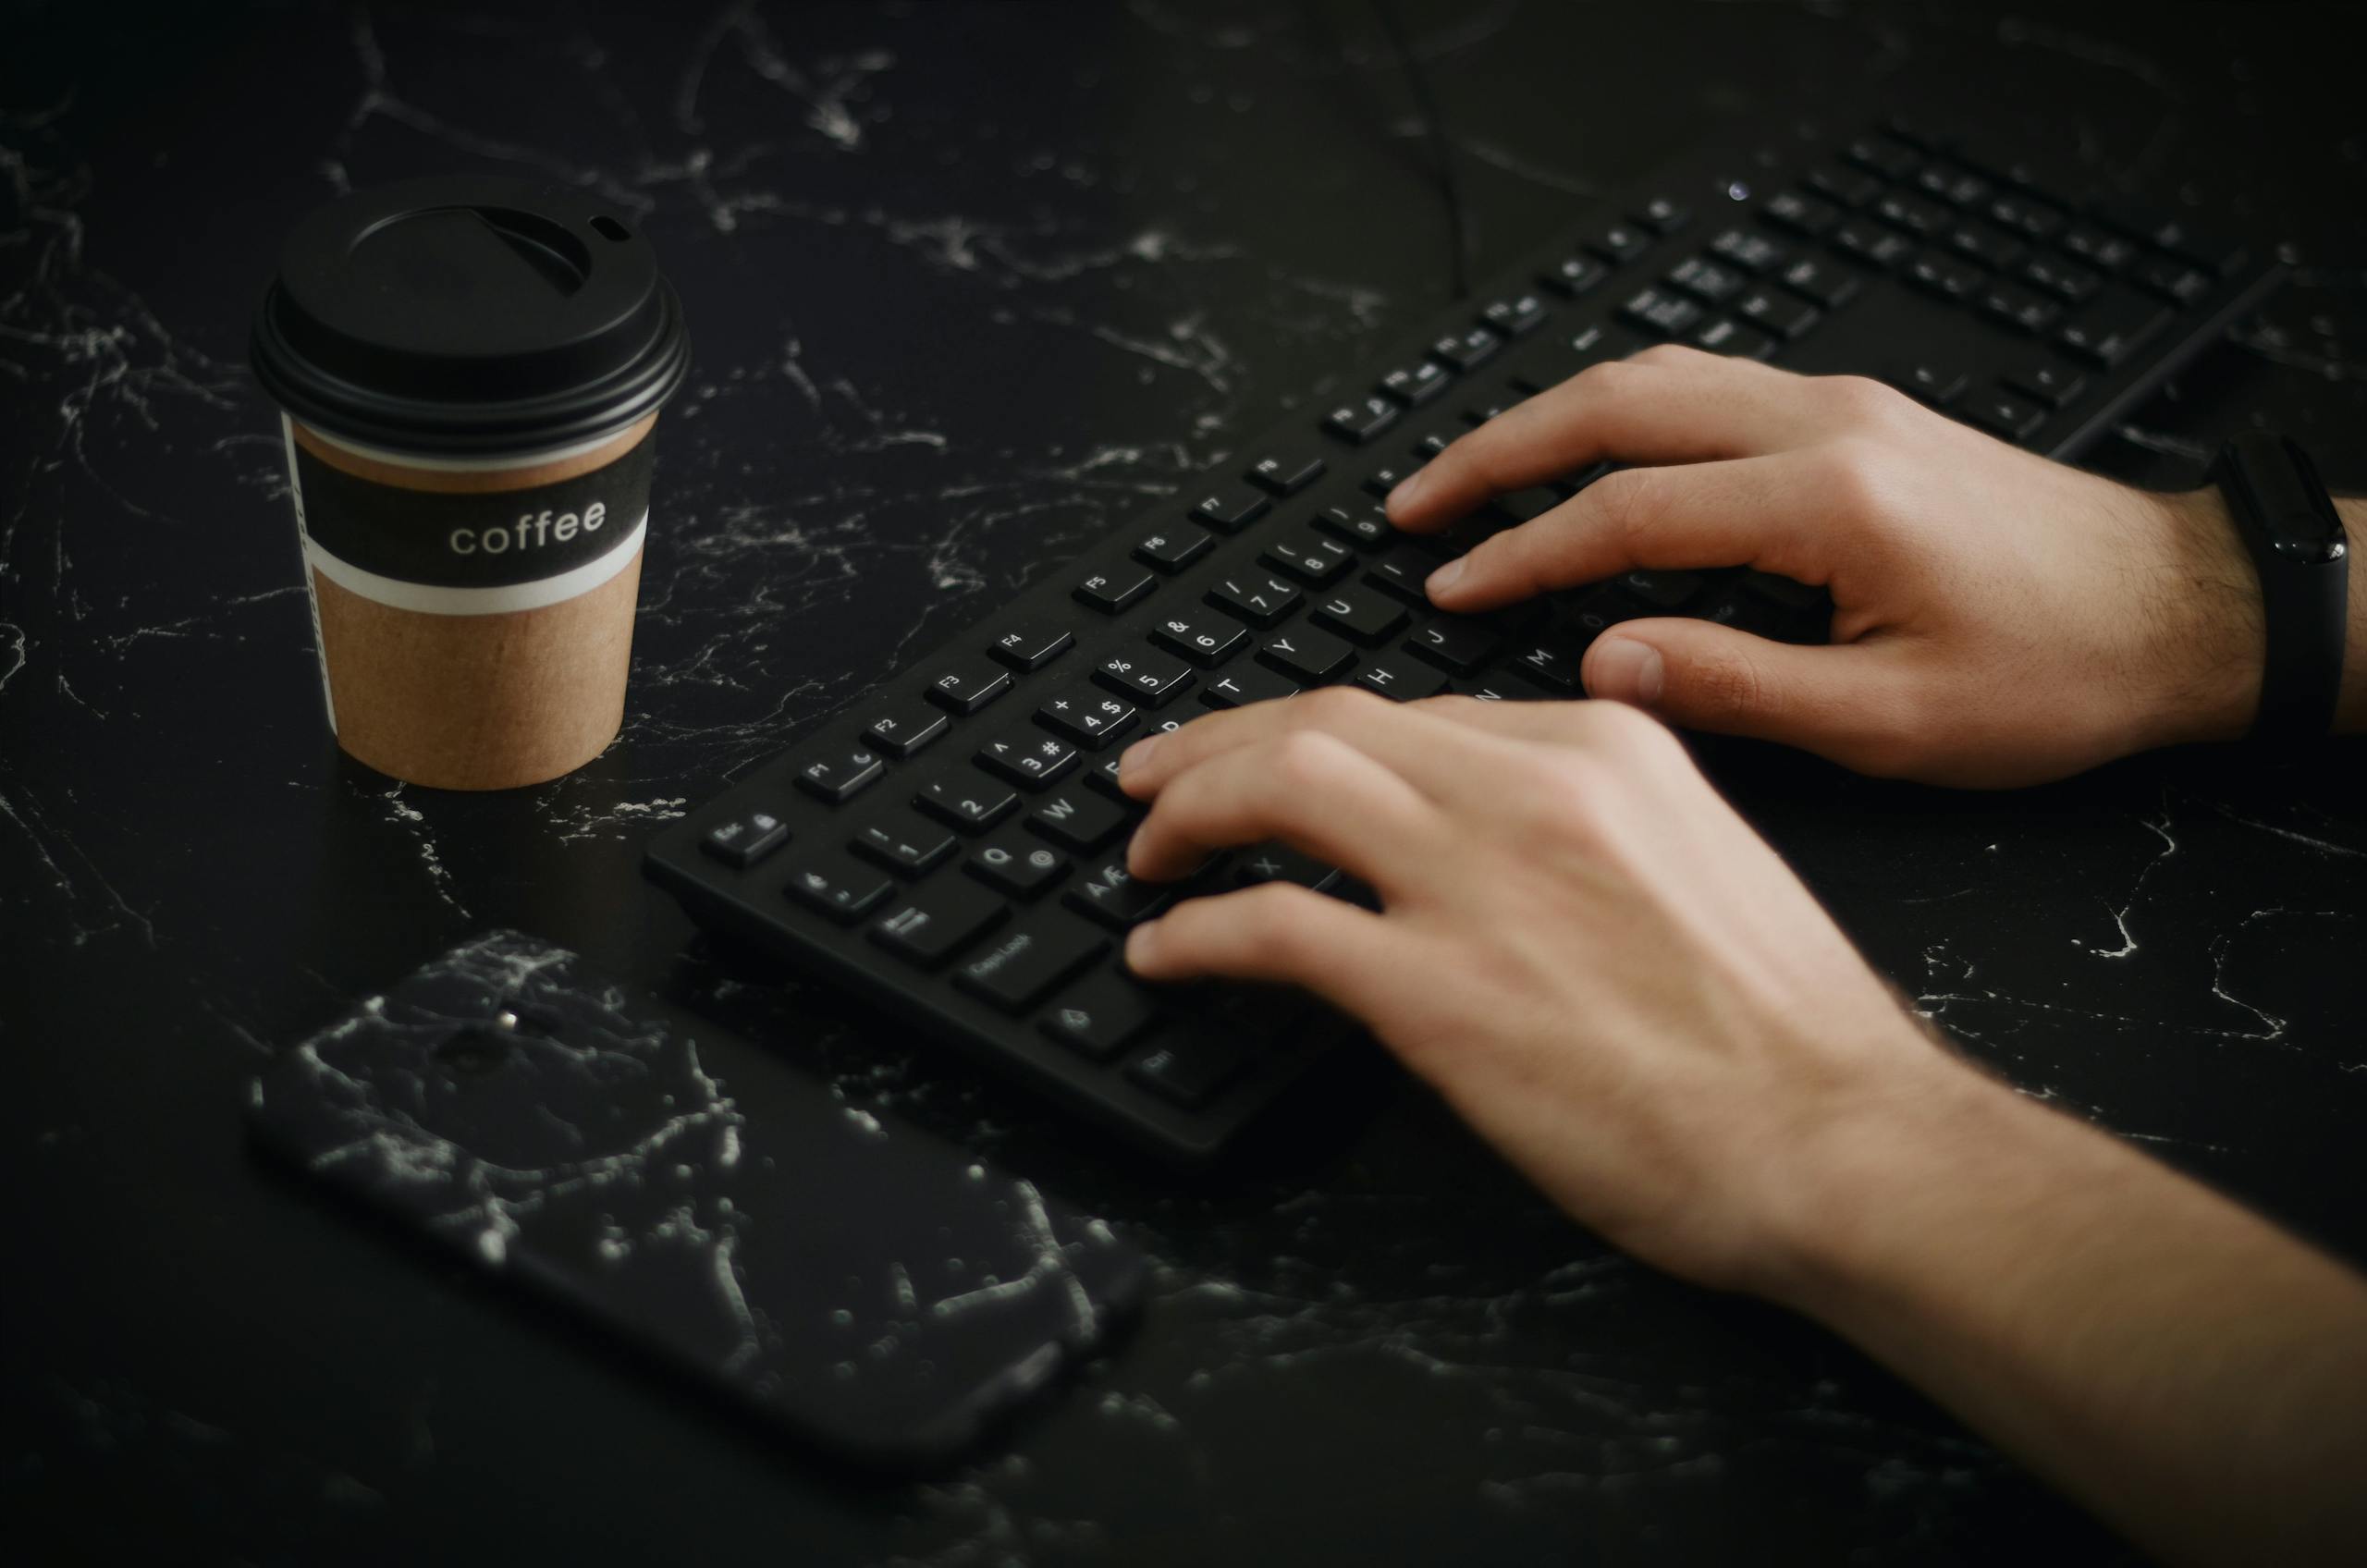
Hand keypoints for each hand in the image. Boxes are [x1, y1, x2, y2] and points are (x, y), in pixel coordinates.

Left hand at [1116, 688, 1973, 1290]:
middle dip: (1219, 742)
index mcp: (1607, 745)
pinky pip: (1271, 925)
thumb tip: (1489, 845)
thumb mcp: (1699, 863)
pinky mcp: (1437, 989)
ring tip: (1147, 851)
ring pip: (1282, 783)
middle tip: (1155, 777)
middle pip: (1326, 720)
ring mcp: (1480, 881)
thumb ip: (1593, 826)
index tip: (1279, 763)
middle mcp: (1533, 786)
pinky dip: (1196, 932)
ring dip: (1191, 810)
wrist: (1842, 1138)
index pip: (1419, 711)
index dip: (1321, 737)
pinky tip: (1166, 954)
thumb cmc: (1788, 1033)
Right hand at [1385, 346, 2264, 786]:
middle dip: (1498, 451)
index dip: (1523, 556)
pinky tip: (1585, 456)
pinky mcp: (1858, 417)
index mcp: (1829, 501)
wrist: (2178, 611)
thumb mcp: (1892, 722)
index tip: (1448, 587)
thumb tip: (1605, 665)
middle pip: (1619, 405)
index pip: (1627, 513)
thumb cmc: (2056, 675)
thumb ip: (1738, 689)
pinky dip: (1619, 415)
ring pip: (1659, 378)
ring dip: (1551, 419)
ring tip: (1471, 474)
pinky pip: (1707, 386)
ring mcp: (1843, 408)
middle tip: (1414, 504)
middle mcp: (1827, 427)